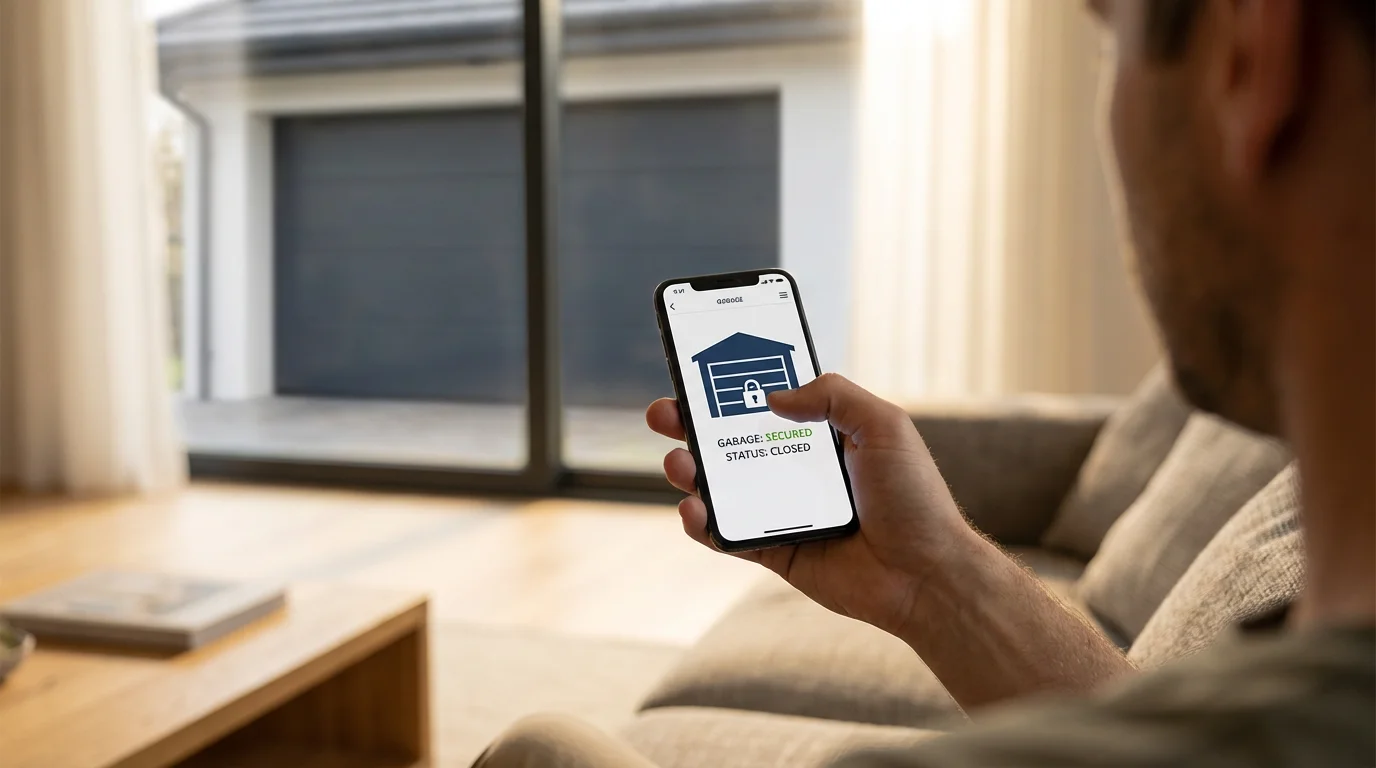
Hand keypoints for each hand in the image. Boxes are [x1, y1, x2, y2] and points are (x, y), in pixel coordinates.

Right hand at [646, 373, 978, 636]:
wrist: (927, 574)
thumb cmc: (915, 499)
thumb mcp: (884, 425)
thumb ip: (833, 395)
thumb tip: (774, 396)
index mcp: (821, 434)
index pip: (768, 401)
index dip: (733, 384)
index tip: (700, 365)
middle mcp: (796, 469)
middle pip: (731, 440)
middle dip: (691, 423)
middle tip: (665, 411)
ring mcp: (780, 510)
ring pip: (720, 485)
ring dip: (689, 469)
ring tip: (678, 461)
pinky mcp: (772, 551)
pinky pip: (726, 534)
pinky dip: (701, 521)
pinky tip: (694, 507)